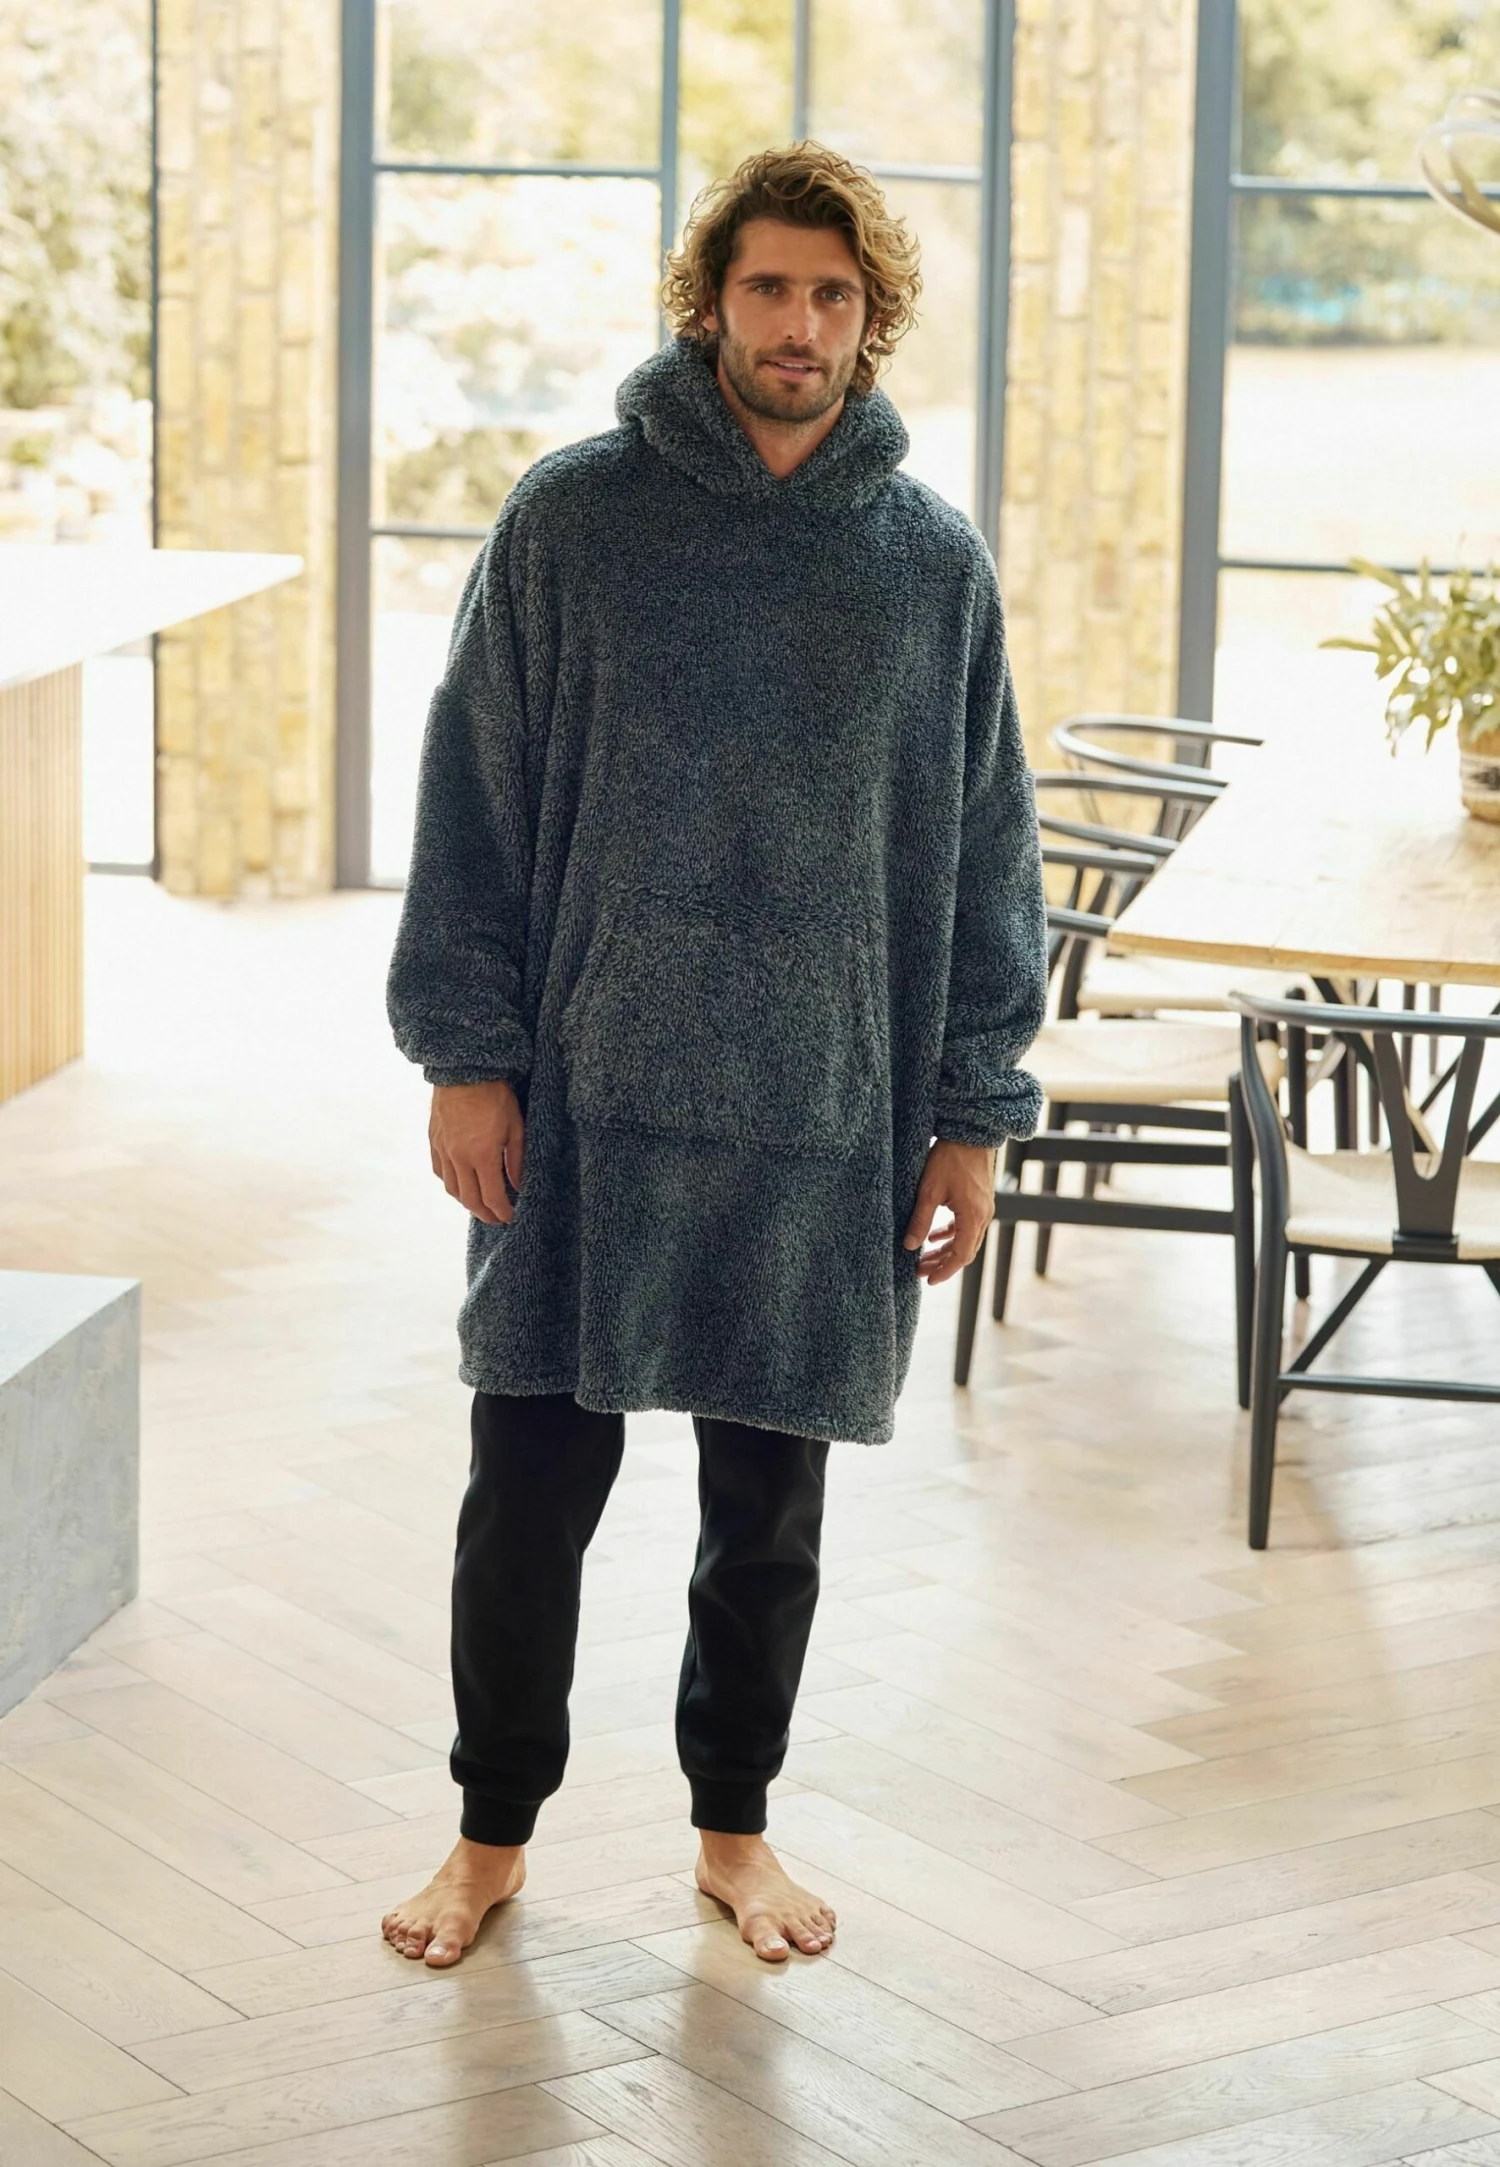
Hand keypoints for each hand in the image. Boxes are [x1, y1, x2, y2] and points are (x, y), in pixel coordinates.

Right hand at [429, 1081, 524, 1224]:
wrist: (464, 1070)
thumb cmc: (495, 1094)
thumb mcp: (515, 1126)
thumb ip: (516, 1160)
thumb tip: (517, 1186)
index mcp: (481, 1155)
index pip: (491, 1197)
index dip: (502, 1212)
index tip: (511, 1217)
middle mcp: (458, 1157)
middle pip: (469, 1199)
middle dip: (485, 1214)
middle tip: (497, 1218)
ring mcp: (443, 1150)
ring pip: (452, 1188)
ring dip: (467, 1201)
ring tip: (480, 1203)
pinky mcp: (434, 1141)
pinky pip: (439, 1172)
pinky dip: (451, 1183)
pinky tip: (461, 1183)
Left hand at [903, 1138, 996, 1284]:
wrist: (972, 1132)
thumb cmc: (950, 1157)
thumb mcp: (929, 1190)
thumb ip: (920, 1219)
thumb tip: (908, 1246)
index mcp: (973, 1217)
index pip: (961, 1256)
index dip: (944, 1271)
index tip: (927, 1280)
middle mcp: (983, 1216)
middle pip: (964, 1251)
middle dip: (942, 1263)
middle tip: (920, 1271)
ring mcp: (984, 1208)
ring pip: (965, 1239)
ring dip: (945, 1250)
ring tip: (924, 1256)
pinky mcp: (979, 1199)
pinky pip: (967, 1225)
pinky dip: (951, 1234)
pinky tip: (935, 1236)